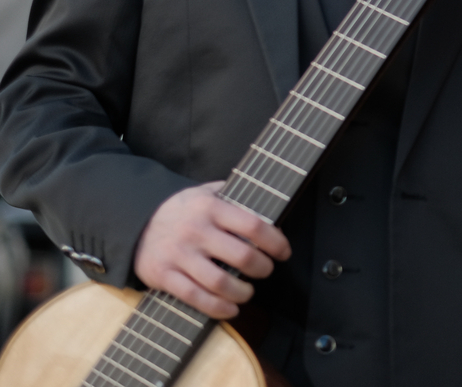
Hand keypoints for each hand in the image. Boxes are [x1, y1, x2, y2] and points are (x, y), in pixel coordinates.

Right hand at [134, 181, 291, 318]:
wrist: (137, 222)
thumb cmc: (184, 209)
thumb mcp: (208, 192)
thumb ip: (235, 197)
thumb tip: (271, 209)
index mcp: (212, 207)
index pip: (253, 226)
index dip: (275, 242)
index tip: (284, 251)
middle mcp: (197, 231)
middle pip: (242, 256)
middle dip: (263, 268)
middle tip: (267, 270)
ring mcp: (180, 255)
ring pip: (221, 282)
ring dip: (243, 291)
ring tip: (249, 291)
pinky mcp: (165, 276)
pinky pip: (196, 298)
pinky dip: (218, 308)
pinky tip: (231, 308)